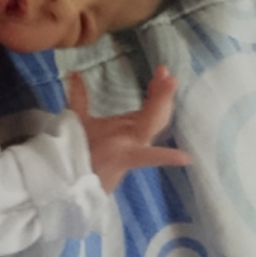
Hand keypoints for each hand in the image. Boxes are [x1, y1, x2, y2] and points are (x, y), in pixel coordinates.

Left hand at [68, 65, 191, 191]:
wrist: (72, 184)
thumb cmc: (80, 156)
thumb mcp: (81, 121)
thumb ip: (80, 98)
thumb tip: (74, 73)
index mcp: (126, 128)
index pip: (147, 107)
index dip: (157, 91)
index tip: (162, 72)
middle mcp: (132, 136)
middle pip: (154, 113)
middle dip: (162, 93)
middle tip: (166, 72)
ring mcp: (129, 146)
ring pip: (151, 124)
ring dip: (160, 103)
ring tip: (169, 85)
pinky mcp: (123, 159)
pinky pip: (147, 157)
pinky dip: (165, 156)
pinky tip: (183, 157)